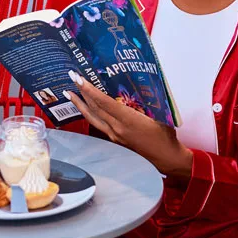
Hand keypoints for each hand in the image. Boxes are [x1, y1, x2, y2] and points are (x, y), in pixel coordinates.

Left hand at [66, 72, 191, 176]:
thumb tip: (133, 86)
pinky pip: (99, 125)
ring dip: (81, 105)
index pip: (104, 103)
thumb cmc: (166, 135)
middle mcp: (117, 129)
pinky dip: (91, 114)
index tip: (79, 78)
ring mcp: (115, 136)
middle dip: (81, 93)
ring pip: (93, 118)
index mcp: (128, 121)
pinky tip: (87, 109)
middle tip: (71, 78)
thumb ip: (144, 101)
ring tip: (70, 94)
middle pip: (94, 109)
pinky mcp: (116, 141)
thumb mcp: (158, 114)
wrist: (167, 158)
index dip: (90, 90)